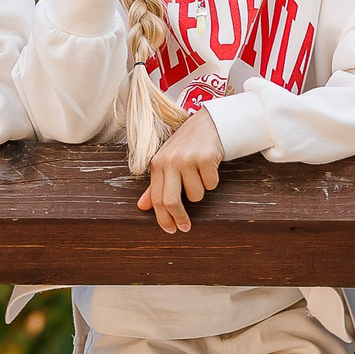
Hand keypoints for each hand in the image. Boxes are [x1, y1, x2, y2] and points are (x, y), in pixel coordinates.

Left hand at [136, 107, 223, 233]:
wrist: (207, 124)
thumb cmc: (185, 147)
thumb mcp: (166, 163)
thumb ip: (155, 186)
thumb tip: (142, 207)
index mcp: (157, 164)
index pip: (157, 199)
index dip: (163, 218)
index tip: (170, 230)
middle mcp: (170, 162)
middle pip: (171, 201)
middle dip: (179, 218)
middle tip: (185, 227)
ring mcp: (188, 160)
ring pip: (196, 195)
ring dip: (200, 190)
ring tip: (200, 174)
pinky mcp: (206, 158)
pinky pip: (211, 185)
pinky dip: (212, 180)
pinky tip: (209, 167)